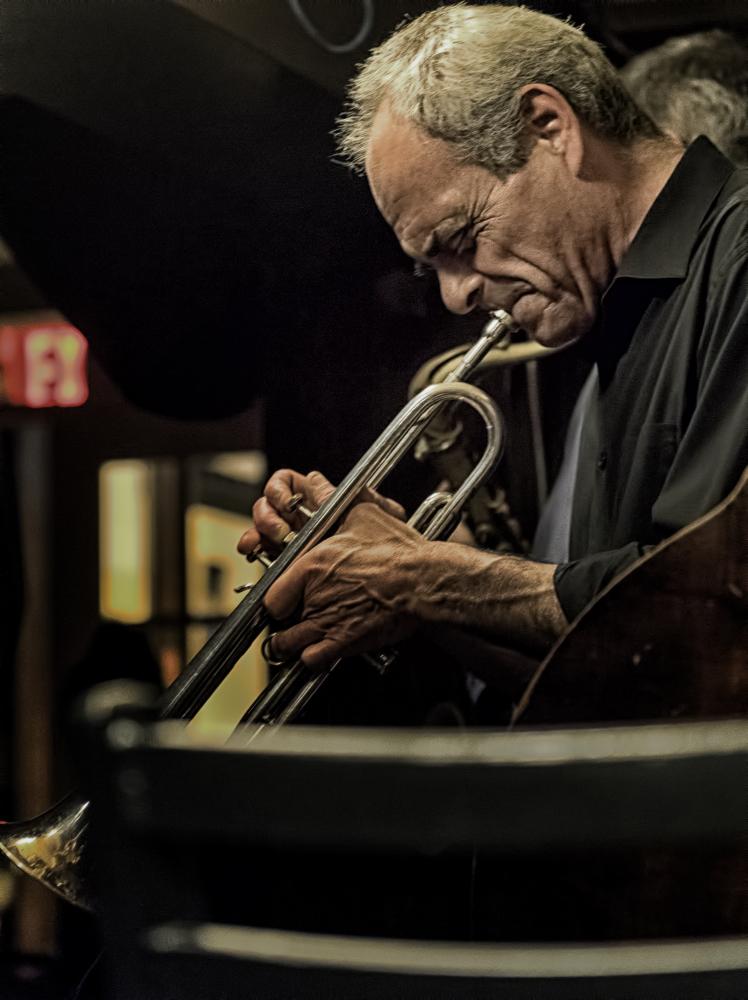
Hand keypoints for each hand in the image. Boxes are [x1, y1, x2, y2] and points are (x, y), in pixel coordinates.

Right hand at [237, 469, 404, 557]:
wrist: (376, 583)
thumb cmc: (381, 545)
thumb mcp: (377, 516)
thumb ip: (365, 496)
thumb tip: (329, 481)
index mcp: (315, 501)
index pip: (286, 483)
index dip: (280, 489)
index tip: (287, 504)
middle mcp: (297, 517)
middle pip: (268, 503)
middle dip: (268, 514)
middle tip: (282, 532)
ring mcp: (287, 538)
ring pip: (261, 524)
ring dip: (258, 529)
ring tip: (262, 543)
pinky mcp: (280, 560)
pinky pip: (258, 548)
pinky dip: (251, 546)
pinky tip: (252, 550)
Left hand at [262, 502, 424, 667]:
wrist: (423, 580)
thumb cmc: (397, 550)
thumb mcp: (361, 516)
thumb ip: (330, 500)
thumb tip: (316, 482)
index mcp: (311, 566)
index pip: (271, 595)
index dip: (276, 599)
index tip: (283, 600)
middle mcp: (314, 596)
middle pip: (278, 622)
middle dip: (284, 623)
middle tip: (293, 621)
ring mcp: (327, 622)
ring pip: (289, 645)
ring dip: (291, 645)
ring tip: (297, 642)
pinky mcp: (344, 643)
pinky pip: (313, 660)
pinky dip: (314, 659)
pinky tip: (321, 652)